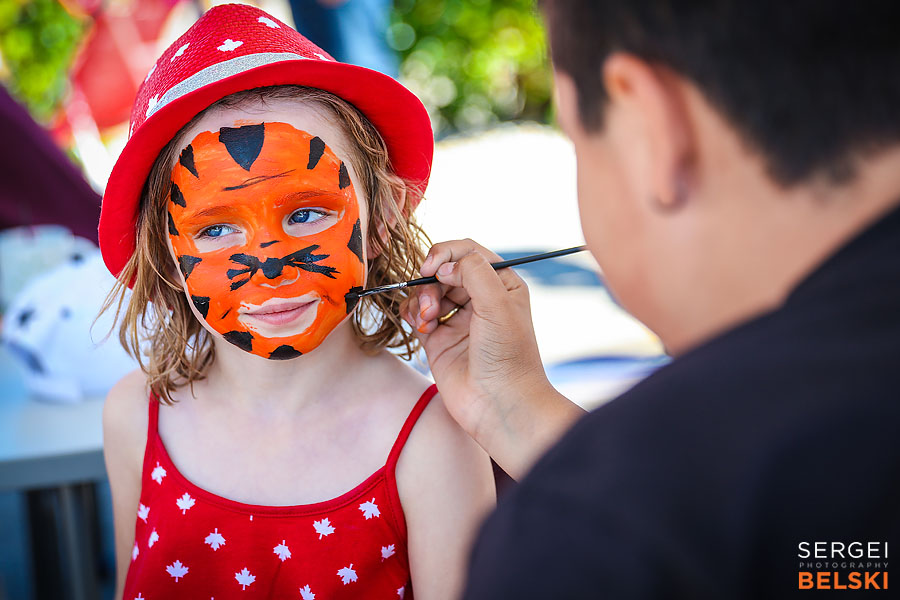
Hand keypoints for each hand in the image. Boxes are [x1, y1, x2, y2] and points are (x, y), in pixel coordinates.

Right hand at [402, 239, 583, 478]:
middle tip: (433, 303)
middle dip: (432, 281)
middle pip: (444, 270)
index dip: (447, 253)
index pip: (468, 251)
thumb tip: (444, 264)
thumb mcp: (498, 303)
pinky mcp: (438, 339)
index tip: (432, 268)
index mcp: (502, 284)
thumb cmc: (508, 356)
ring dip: (422, 299)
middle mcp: (480, 298)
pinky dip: (414, 314)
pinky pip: (417, 313)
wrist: (498, 405)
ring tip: (429, 319)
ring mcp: (458, 319)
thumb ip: (473, 271)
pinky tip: (422, 327)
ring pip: (428, 290)